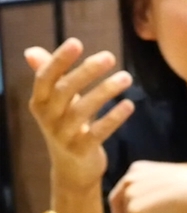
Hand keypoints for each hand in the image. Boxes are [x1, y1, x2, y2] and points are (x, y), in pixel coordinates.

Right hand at [24, 38, 134, 191]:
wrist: (71, 169)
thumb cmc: (65, 126)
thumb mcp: (55, 102)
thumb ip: (49, 76)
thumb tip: (31, 51)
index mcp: (40, 102)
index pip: (45, 77)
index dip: (59, 60)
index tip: (76, 42)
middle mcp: (48, 118)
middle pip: (64, 91)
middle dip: (87, 72)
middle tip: (110, 56)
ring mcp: (63, 136)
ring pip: (82, 111)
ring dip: (105, 92)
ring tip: (126, 77)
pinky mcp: (81, 151)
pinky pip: (98, 132)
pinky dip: (114, 118)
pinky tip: (129, 104)